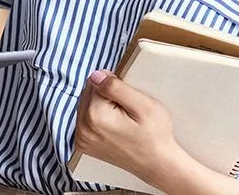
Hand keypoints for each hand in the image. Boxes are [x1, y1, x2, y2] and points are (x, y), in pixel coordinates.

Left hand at [73, 70, 183, 188]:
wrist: (157, 163)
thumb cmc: (155, 135)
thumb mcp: (144, 105)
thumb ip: (116, 87)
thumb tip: (96, 75)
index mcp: (95, 116)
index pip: (96, 81)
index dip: (115, 86)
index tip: (129, 100)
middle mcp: (83, 128)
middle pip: (88, 92)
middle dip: (106, 95)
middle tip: (127, 111)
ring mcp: (82, 138)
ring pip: (86, 103)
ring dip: (101, 105)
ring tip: (121, 120)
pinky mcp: (83, 144)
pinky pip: (85, 118)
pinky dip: (97, 117)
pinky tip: (113, 126)